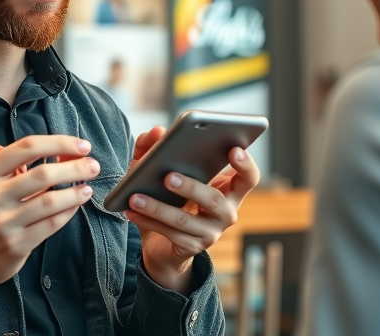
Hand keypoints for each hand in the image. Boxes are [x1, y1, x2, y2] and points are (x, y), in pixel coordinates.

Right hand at [0, 135, 100, 307]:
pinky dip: (68, 212)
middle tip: (93, 166)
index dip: (60, 143)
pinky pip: (51, 224)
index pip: (27, 147)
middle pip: (42, 174)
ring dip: (75, 192)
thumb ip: (17, 165)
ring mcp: (3, 222)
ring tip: (87, 188)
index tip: (81, 146)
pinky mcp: (16, 244)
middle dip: (75, 167)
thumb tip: (57, 150)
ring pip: (50, 201)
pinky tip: (76, 205)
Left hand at [123, 126, 259, 293]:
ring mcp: (211, 233)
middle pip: (215, 200)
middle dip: (191, 188)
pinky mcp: (192, 247)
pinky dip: (147, 220)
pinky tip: (130, 211)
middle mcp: (226, 212)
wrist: (163, 243)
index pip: (248, 178)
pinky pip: (169, 234)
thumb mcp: (160, 169)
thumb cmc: (169, 197)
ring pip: (185, 220)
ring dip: (157, 207)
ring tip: (135, 196)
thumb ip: (156, 146)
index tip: (234, 149)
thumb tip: (156, 131)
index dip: (246, 165)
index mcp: (227, 188)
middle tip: (168, 177)